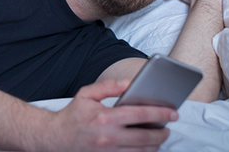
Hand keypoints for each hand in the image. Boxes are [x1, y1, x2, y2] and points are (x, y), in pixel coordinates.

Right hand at [43, 80, 175, 151]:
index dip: (160, 113)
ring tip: (159, 136)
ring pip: (142, 151)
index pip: (140, 115)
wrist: (56, 138)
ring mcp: (109, 151)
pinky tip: (147, 146)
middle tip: (168, 126)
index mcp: (105, 117)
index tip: (173, 111)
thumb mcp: (87, 94)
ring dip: (155, 144)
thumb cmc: (72, 115)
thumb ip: (109, 86)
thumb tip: (129, 83)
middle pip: (146, 137)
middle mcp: (109, 137)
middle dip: (162, 132)